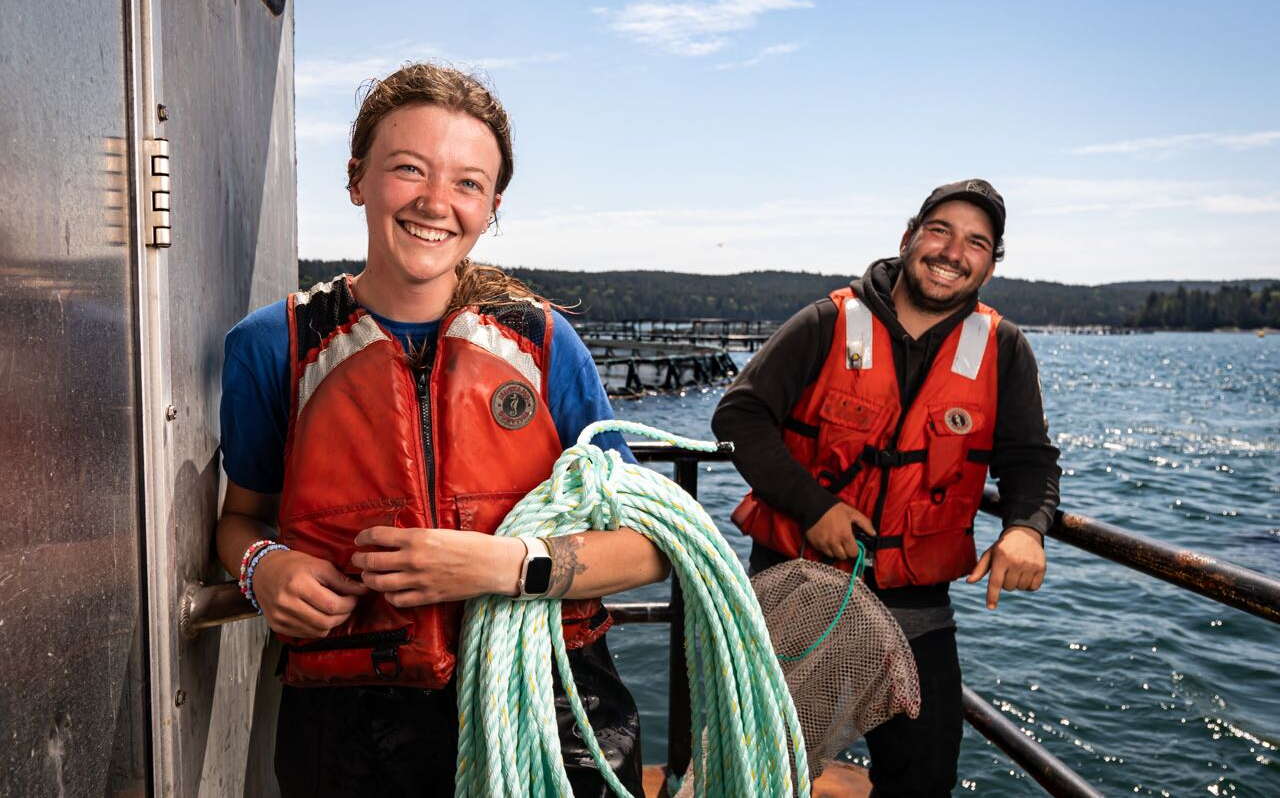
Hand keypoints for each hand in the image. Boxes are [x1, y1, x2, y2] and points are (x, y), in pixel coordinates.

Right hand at [252, 548, 367, 637]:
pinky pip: (307, 634)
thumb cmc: (292, 564)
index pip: (332, 605)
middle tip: (349, 605)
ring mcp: (280, 617)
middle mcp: (286, 603)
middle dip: (344, 615)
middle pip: (326, 621)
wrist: (262, 570)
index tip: (355, 597)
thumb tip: (363, 589)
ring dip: (333, 622)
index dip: (350, 603)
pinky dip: (319, 627)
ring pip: (318, 631)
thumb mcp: (318, 565)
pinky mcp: (277, 625)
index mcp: (298, 584)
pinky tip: (320, 614)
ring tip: (336, 610)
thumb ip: (341, 580)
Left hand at [351, 526, 524, 606]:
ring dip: (370, 579)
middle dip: (360, 560)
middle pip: (372, 561)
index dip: (363, 537)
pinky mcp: (426, 596)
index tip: (359, 539)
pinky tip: (390, 591)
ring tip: (369, 576)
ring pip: (379, 583)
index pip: (377, 536)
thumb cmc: (469, 544)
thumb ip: (415, 538)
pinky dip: (389, 596)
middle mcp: (412, 559)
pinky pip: (397, 600)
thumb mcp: (439, 532)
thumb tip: (394, 540)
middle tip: (358, 559)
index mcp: (416, 538)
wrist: (490, 564)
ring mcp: (417, 580)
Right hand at [803, 502, 875, 559]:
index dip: (854, 550)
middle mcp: (834, 542)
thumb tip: (873, 533)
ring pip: (833, 555)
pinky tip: (827, 539)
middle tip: (844, 543)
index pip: (853, 553)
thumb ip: (865, 524)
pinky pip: (823, 551)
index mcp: (845, 536)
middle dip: (845, 551)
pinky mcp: (815, 544)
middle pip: (843, 557)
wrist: (814, 505)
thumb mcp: (852, 513)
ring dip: (835, 550)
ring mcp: (823, 544)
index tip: (853, 545)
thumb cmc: (834, 509)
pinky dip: (826, 548)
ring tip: (835, 541)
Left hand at [965, 525, 1045, 608]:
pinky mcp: (1041, 568)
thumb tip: (969, 581)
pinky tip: (1026, 574)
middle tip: (1007, 570)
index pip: (995, 582)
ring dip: (1017, 583)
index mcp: (1001, 558)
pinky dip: (1029, 585)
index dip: (992, 596)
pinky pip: (1033, 587)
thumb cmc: (1003, 547)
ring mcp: (1030, 565)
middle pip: (1008, 587)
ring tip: (1017, 570)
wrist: (1024, 533)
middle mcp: (1016, 562)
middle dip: (1005, 582)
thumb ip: (979, 569)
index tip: (990, 607)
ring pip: (1020, 588)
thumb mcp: (990, 554)